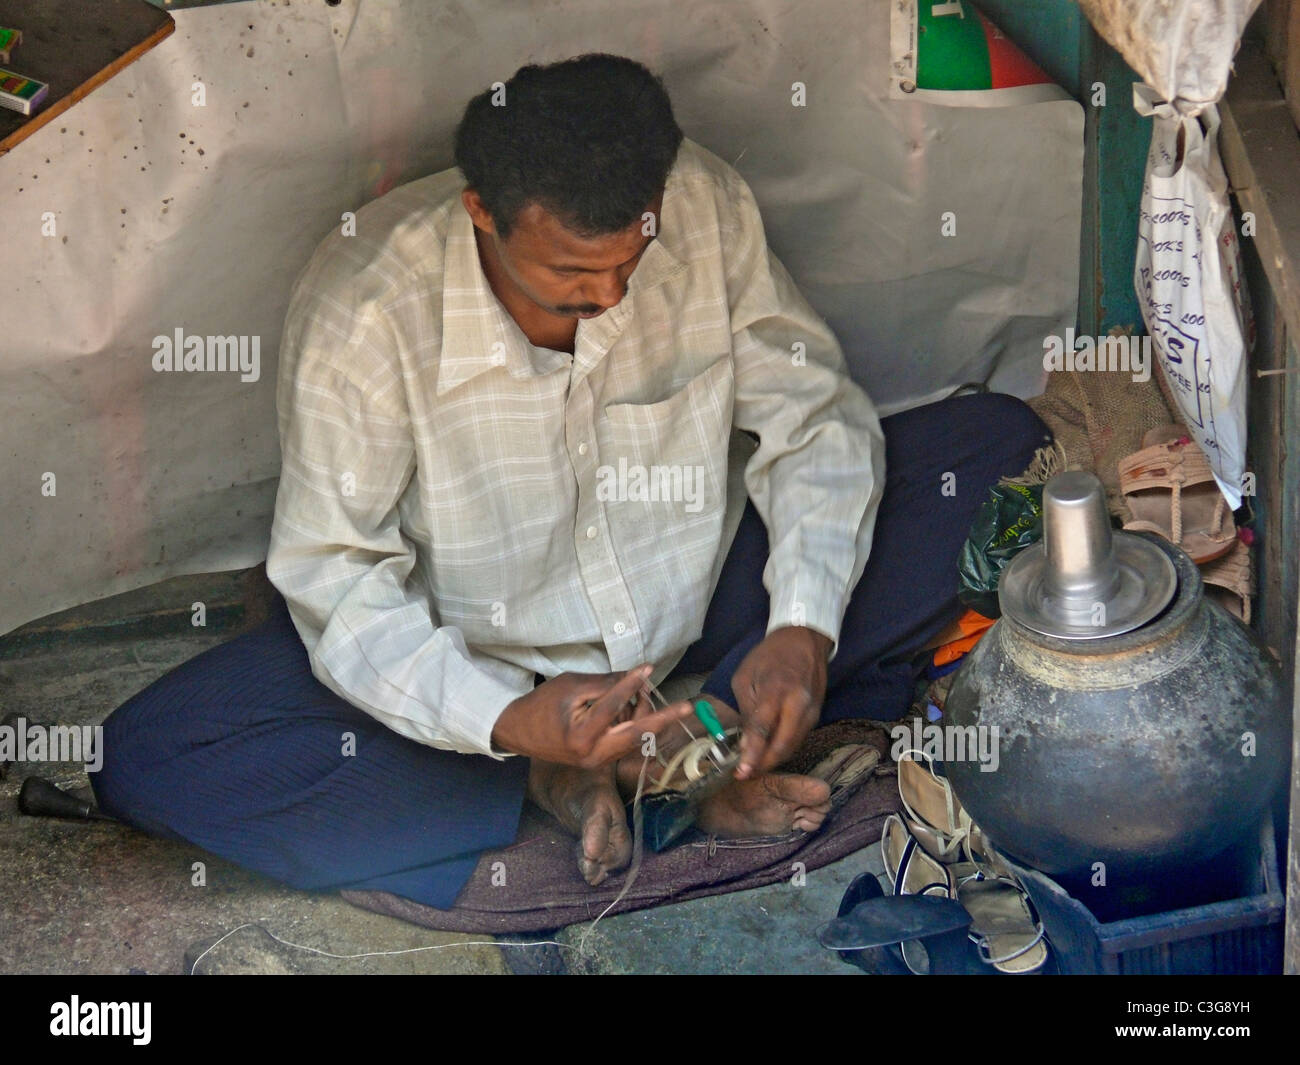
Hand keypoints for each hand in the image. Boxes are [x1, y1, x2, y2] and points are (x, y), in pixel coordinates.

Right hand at [491, 664, 693, 767]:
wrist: (518, 732)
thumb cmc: (542, 704)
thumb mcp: (571, 685)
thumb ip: (604, 684)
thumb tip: (634, 679)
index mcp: (582, 736)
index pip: (613, 705)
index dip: (631, 684)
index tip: (648, 667)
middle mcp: (593, 755)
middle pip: (636, 734)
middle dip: (663, 719)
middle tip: (687, 706)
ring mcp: (598, 762)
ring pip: (634, 739)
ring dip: (646, 716)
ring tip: (644, 690)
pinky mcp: (599, 762)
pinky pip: (625, 742)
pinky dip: (634, 724)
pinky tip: (634, 706)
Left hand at [730, 626, 831, 779]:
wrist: (804, 639)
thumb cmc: (768, 656)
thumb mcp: (746, 677)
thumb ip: (747, 710)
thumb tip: (745, 743)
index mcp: (776, 690)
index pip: (763, 729)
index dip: (752, 754)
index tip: (741, 772)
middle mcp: (798, 703)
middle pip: (784, 744)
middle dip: (765, 764)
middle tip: (747, 775)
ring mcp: (812, 710)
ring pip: (794, 745)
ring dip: (775, 759)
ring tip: (755, 767)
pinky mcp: (817, 714)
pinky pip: (800, 737)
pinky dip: (785, 748)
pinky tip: (770, 751)